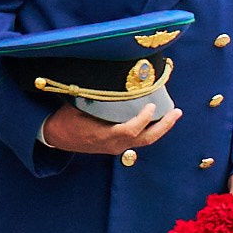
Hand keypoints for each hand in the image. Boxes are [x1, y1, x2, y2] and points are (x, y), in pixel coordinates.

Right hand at [40, 101, 180, 156]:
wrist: (56, 137)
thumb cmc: (66, 120)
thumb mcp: (77, 108)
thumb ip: (96, 100)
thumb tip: (113, 85)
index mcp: (104, 135)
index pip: (131, 129)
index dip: (143, 119)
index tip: (151, 105)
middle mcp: (114, 144)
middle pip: (146, 138)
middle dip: (164, 125)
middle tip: (176, 112)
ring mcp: (117, 147)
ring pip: (146, 141)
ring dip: (162, 128)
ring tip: (174, 114)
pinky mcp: (118, 146)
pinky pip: (140, 140)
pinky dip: (152, 130)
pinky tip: (158, 120)